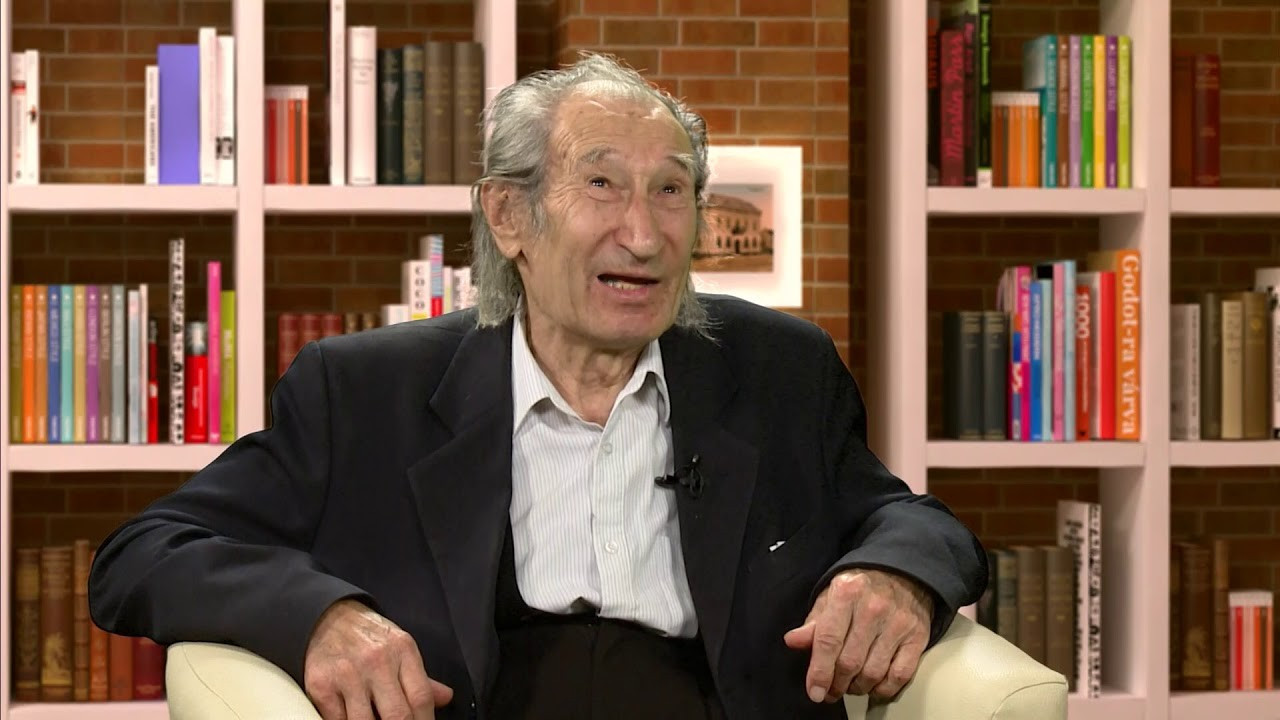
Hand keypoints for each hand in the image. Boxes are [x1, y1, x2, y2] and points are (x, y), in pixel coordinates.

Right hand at [304, 599, 453, 719]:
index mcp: (403, 650)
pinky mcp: (321, 685)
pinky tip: (352, 717)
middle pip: (398, 716)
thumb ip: (421, 677)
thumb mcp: (400, 647)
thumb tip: (445, 698)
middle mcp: (377, 661)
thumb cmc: (368, 636)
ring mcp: (348, 674)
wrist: (327, 617)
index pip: (421, 698)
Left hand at [783, 569, 932, 702]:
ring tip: (850, 686)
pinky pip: (899, 675)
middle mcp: (874, 607)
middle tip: (831, 691)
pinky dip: (884, 688)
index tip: (814, 691)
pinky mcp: (917, 636)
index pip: (828, 640)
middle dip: (837, 684)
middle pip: (850, 661)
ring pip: (873, 672)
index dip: (819, 671)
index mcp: (847, 593)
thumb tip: (793, 641)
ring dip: (858, 688)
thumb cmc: (862, 589)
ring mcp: (898, 623)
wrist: (903, 574)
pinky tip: (874, 686)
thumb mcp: (831, 596)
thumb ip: (813, 622)